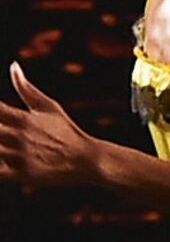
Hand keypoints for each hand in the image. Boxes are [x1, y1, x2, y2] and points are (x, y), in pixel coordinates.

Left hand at [0, 65, 99, 188]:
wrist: (89, 160)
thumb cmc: (67, 131)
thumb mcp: (50, 107)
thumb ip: (26, 88)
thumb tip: (13, 65)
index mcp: (24, 119)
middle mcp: (20, 138)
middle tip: (0, 128)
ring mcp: (21, 157)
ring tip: (1, 140)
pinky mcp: (23, 175)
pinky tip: (1, 159)